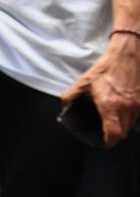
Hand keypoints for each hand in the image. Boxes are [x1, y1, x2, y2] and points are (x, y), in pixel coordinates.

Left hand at [63, 31, 139, 146]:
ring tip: (113, 122)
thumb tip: (64, 105)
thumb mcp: (83, 81)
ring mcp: (137, 104)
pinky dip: (130, 117)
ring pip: (132, 124)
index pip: (114, 133)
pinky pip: (138, 115)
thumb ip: (70, 95)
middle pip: (124, 132)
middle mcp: (126, 107)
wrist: (127, 54)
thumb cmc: (105, 68)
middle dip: (115, 135)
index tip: (103, 143)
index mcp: (109, 105)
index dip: (109, 142)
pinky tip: (122, 111)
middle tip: (106, 133)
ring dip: (123, 126)